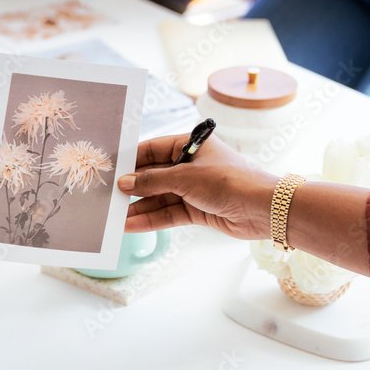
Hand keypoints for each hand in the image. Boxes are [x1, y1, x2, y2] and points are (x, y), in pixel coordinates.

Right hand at [117, 133, 276, 240]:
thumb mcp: (185, 177)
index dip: (131, 160)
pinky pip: (169, 213)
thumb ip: (152, 181)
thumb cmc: (228, 180)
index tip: (111, 170)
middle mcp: (191, 165)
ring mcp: (194, 188)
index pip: (153, 149)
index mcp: (190, 145)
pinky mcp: (198, 209)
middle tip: (108, 197)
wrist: (262, 208)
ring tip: (115, 217)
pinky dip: (152, 219)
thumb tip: (124, 183)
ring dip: (139, 207)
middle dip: (133, 187)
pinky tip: (132, 225)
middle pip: (154, 175)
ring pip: (160, 197)